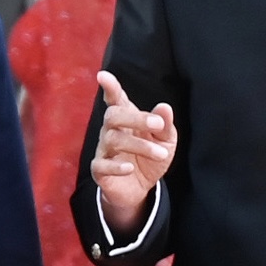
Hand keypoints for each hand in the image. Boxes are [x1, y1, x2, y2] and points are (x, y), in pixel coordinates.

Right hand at [91, 72, 176, 237]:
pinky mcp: (100, 170)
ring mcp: (103, 150)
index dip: (110, 88)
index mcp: (125, 118)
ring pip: (113, 140)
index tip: (103, 76)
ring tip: (160, 153)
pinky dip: (116, 166)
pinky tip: (130, 167)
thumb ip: (165, 125)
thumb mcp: (165, 141)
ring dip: (139, 146)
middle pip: (113, 116)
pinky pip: (102, 165)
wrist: (140, 189)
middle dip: (135, 118)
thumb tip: (164, 107)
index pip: (115, 99)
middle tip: (157, 126)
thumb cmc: (150, 157)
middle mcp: (110, 130)